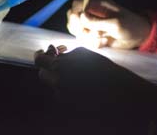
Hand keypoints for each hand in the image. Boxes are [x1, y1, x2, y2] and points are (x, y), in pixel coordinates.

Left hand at [34, 45, 150, 113]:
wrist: (118, 90)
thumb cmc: (102, 67)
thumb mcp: (83, 53)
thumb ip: (65, 53)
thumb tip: (54, 54)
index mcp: (59, 67)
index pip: (39, 60)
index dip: (40, 54)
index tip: (44, 51)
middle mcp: (57, 83)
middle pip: (42, 73)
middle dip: (49, 66)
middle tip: (59, 58)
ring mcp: (62, 96)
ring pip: (52, 84)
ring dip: (58, 76)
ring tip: (75, 71)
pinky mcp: (69, 105)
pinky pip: (62, 93)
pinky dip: (66, 86)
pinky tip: (81, 82)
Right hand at [66, 0, 150, 48]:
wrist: (139, 37)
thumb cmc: (130, 25)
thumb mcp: (115, 24)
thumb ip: (97, 21)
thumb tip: (80, 16)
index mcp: (97, 5)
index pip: (77, 5)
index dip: (74, 13)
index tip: (80, 23)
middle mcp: (93, 14)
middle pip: (73, 19)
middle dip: (79, 28)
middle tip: (92, 33)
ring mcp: (93, 26)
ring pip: (78, 32)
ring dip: (88, 38)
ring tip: (102, 38)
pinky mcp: (95, 37)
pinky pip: (86, 41)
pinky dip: (93, 44)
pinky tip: (105, 42)